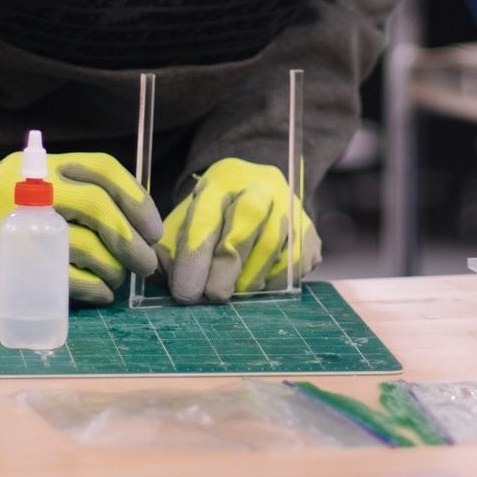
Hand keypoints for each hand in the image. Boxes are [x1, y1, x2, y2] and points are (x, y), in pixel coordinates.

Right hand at [0, 152, 162, 304]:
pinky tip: (102, 293)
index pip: (102, 170)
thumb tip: (128, 212)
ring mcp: (16, 228)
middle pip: (99, 207)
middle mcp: (30, 191)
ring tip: (122, 278)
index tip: (152, 225)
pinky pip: (62, 279)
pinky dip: (92, 288)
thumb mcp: (23, 182)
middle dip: (131, 236)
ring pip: (85, 245)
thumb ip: (68, 188)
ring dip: (115, 265)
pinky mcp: (6, 266)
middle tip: (147, 260)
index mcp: (40, 168)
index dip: (135, 197)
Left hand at [157, 158, 321, 302]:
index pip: (208, 214)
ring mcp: (290, 202)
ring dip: (251, 277)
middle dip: (227, 265)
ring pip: (275, 242)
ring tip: (234, 292)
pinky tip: (258, 283)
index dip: (195, 256)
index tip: (185, 293)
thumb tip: (167, 283)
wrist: (255, 194)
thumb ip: (171, 251)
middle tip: (213, 296)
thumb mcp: (186, 223)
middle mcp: (260, 183)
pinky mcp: (309, 226)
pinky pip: (296, 260)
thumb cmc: (212, 218)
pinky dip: (275, 280)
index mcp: (221, 179)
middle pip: (248, 219)